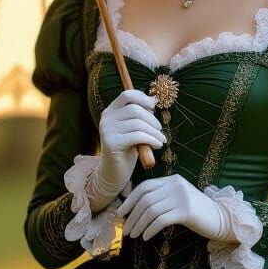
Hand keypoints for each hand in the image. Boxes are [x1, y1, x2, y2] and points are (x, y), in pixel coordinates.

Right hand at [88, 89, 165, 209]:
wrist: (113, 173)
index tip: (154, 107)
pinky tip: (157, 145)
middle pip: (134, 109)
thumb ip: (140, 115)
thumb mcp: (133, 129)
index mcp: (111, 112)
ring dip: (154, 131)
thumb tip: (154, 99)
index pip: (127, 95)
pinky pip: (137, 136)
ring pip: (137, 123)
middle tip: (160, 130)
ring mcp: (107, 130)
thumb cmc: (127, 150)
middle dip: (152, 119)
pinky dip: (151, 139)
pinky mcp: (112, 143)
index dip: (143, 98)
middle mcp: (106, 118)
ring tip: (161, 140)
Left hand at [118, 175, 232, 242]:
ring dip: (139, 225)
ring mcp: (181, 197)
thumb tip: (135, 208)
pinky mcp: (186, 211)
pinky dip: (150, 229)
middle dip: (132, 216)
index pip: (145, 186)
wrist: (222, 220)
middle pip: (145, 199)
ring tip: (133, 235)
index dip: (130, 200)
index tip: (121, 213)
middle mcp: (176, 185)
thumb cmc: (198, 213)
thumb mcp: (179, 199)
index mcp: (173, 180)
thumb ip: (162, 198)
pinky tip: (146, 237)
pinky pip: (160, 220)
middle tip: (125, 229)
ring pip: (150, 211)